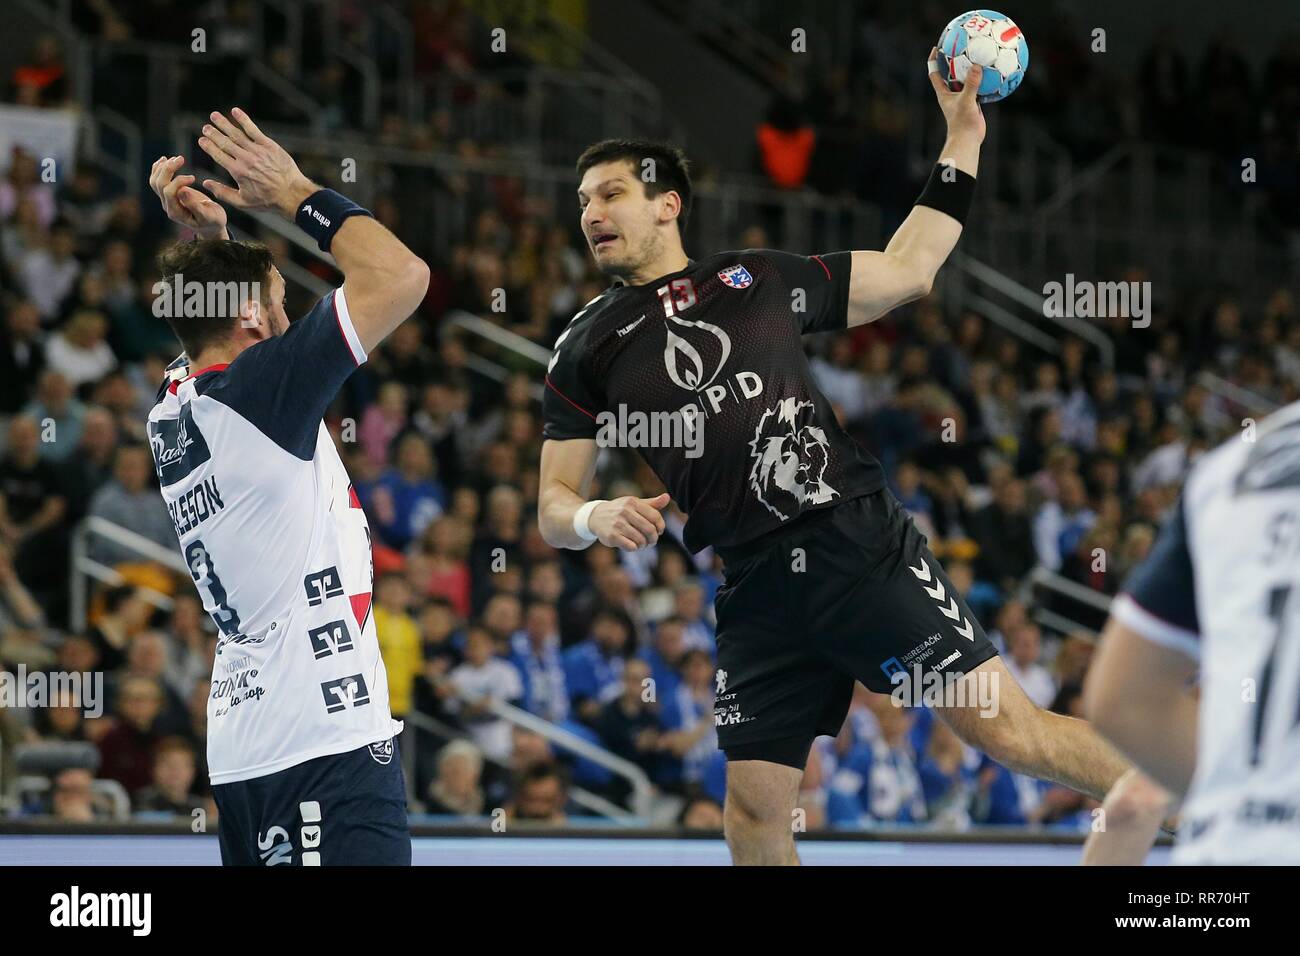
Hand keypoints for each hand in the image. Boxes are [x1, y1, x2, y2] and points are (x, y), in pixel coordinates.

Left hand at [149, 155, 228, 238]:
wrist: (211, 225)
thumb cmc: (213, 220)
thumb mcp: (209, 215)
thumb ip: (196, 206)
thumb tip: (182, 190)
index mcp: (176, 212)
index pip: (169, 192)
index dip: (178, 181)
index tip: (193, 177)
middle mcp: (167, 206)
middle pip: (159, 184)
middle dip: (168, 169)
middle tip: (181, 158)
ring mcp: (166, 200)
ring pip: (155, 181)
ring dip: (163, 167)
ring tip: (176, 159)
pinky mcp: (168, 194)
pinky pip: (156, 180)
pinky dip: (158, 168)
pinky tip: (165, 160)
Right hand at [196, 107, 316, 217]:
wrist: (292, 194)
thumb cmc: (268, 201)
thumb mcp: (243, 202)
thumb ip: (222, 193)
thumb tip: (205, 183)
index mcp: (237, 172)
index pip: (218, 155)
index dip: (209, 146)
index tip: (201, 140)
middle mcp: (245, 159)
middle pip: (225, 142)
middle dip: (213, 133)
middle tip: (205, 127)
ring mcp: (257, 150)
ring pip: (237, 134)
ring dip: (224, 123)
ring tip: (214, 115)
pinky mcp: (269, 145)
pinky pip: (254, 129)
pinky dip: (243, 119)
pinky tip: (235, 111)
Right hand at [588, 493, 669, 550]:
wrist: (595, 517)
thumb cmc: (620, 510)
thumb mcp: (634, 504)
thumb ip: (652, 503)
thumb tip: (667, 497)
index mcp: (632, 502)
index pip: (655, 516)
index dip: (660, 526)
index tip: (659, 531)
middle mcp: (625, 511)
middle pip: (650, 530)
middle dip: (653, 538)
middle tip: (652, 541)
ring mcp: (617, 524)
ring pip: (641, 540)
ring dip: (644, 544)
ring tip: (642, 544)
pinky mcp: (612, 536)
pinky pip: (631, 546)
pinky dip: (634, 548)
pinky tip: (632, 545)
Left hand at [928, 47, 985, 144]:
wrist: (968, 139)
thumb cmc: (962, 122)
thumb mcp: (966, 101)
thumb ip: (971, 84)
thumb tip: (977, 66)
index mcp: (944, 92)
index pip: (934, 73)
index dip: (934, 59)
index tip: (937, 47)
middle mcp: (951, 93)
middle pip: (951, 72)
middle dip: (955, 59)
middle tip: (962, 44)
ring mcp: (962, 97)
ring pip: (966, 79)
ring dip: (971, 68)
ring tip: (979, 53)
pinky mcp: (973, 101)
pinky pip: (979, 86)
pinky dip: (984, 79)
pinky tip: (994, 71)